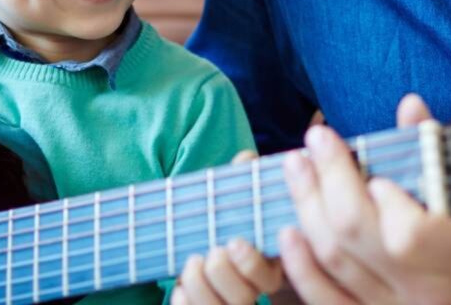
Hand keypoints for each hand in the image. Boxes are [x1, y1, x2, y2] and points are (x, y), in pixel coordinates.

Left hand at [171, 151, 284, 304]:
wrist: (197, 241)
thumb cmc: (222, 220)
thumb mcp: (233, 200)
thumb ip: (242, 181)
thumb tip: (246, 159)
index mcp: (267, 266)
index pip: (270, 278)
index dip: (253, 264)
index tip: (234, 241)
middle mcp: (250, 292)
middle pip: (244, 299)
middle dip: (224, 274)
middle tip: (212, 250)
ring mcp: (226, 304)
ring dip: (200, 286)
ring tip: (192, 262)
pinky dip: (184, 301)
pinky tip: (180, 286)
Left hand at [278, 95, 450, 304]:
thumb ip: (439, 153)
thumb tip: (409, 106)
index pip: (409, 236)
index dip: (385, 202)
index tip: (376, 172)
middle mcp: (424, 291)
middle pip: (357, 237)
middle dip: (330, 180)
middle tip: (317, 141)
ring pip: (335, 261)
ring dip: (308, 208)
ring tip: (297, 166)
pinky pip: (323, 298)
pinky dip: (300, 263)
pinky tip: (288, 227)